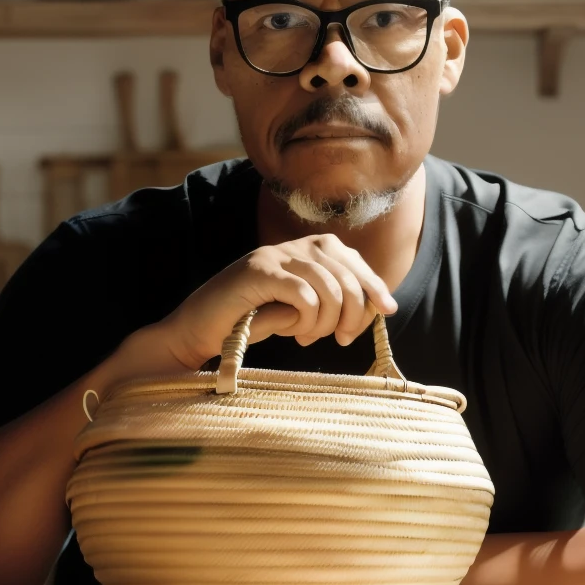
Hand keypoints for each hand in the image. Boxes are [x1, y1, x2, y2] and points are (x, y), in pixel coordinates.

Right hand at [96, 235, 397, 386]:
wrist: (197, 331)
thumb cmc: (248, 322)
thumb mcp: (297, 311)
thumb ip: (329, 303)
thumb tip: (373, 307)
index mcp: (303, 250)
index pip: (351, 258)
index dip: (373, 284)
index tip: (387, 311)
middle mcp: (290, 246)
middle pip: (345, 272)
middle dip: (353, 310)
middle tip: (342, 339)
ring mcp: (272, 257)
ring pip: (327, 285)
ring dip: (327, 319)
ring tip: (309, 337)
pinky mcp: (256, 273)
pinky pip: (302, 294)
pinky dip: (307, 318)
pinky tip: (295, 332)